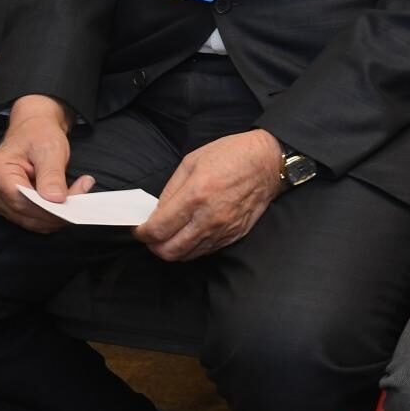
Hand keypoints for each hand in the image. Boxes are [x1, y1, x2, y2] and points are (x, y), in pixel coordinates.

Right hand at [0, 94, 93, 231]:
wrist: (33, 128)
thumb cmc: (39, 134)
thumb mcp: (50, 149)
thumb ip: (51, 175)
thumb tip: (55, 200)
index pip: (22, 201)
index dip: (48, 208)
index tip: (73, 203)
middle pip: (25, 214)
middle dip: (56, 212)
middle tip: (83, 197)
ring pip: (30, 220)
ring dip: (56, 214)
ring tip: (78, 194)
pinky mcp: (10, 204)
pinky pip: (31, 217)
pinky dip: (51, 214)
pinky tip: (68, 199)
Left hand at [134, 129, 283, 260]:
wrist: (269, 162)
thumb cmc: (232, 155)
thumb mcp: (192, 161)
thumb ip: (170, 190)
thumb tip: (156, 213)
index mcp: (196, 194)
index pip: (158, 230)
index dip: (142, 233)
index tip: (140, 229)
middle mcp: (209, 217)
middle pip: (169, 251)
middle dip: (154, 246)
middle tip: (153, 235)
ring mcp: (224, 229)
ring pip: (187, 255)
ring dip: (173, 249)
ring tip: (171, 235)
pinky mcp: (235, 234)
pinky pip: (206, 251)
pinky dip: (193, 247)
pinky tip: (191, 233)